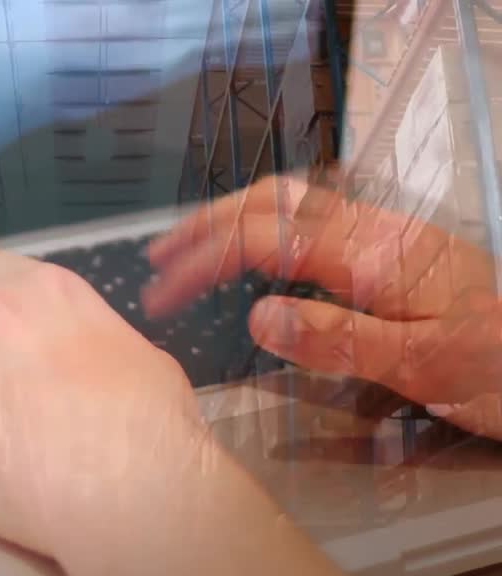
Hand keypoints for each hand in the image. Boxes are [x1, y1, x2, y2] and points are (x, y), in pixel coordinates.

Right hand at [144, 176, 501, 439]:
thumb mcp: (424, 365)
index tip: (164, 293)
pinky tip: (260, 254)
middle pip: (272, 203)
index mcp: (376, 254)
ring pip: (293, 203)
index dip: (205, 259)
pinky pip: (316, 220)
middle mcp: (378, 233)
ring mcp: (388, 238)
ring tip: (193, 247)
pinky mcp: (396, 252)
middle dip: (206, 226)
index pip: (267, 238)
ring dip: (233, 219)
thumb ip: (341, 339)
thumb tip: (261, 316)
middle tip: (160, 260)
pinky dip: (267, 227)